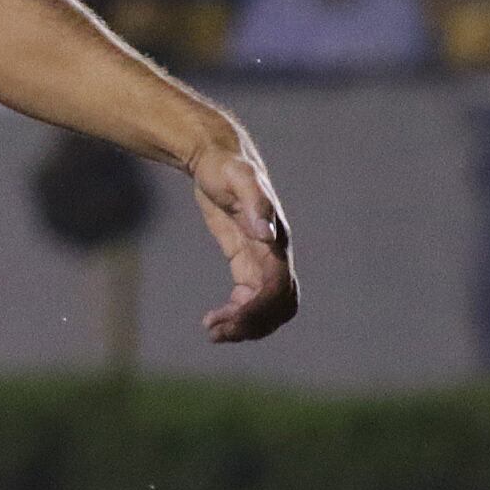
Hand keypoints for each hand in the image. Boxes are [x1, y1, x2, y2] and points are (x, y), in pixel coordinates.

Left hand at [187, 144, 296, 341]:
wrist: (216, 157)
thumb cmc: (225, 165)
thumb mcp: (236, 178)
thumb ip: (255, 203)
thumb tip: (267, 234)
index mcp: (275, 241)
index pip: (276, 287)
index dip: (255, 309)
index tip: (224, 319)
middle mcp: (274, 254)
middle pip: (277, 305)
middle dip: (251, 324)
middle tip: (215, 331)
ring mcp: (262, 259)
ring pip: (267, 307)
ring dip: (245, 326)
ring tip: (211, 332)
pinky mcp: (247, 260)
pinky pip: (251, 298)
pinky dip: (238, 314)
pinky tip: (215, 318)